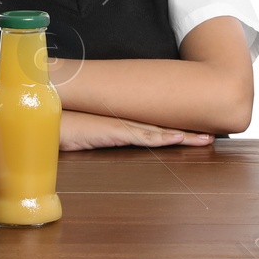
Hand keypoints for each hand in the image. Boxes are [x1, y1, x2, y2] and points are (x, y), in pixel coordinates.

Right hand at [59, 111, 214, 151]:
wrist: (44, 120)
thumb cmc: (62, 127)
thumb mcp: (88, 135)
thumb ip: (103, 135)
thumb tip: (113, 138)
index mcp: (122, 122)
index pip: (156, 126)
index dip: (178, 129)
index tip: (197, 131)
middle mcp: (126, 121)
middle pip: (164, 126)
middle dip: (190, 130)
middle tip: (214, 133)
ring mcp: (121, 125)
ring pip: (160, 131)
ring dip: (185, 135)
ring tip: (207, 138)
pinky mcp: (113, 131)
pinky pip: (141, 136)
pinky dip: (160, 137)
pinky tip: (177, 138)